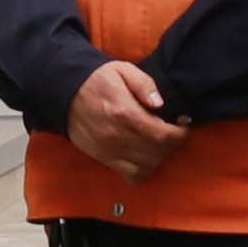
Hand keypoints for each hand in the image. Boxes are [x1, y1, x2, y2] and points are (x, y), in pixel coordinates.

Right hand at [64, 60, 184, 176]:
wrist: (65, 93)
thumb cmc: (97, 80)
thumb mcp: (122, 70)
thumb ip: (144, 84)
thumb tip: (160, 103)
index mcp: (125, 112)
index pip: (163, 135)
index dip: (180, 133)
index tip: (182, 124)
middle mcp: (117, 136)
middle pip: (158, 152)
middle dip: (173, 144)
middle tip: (174, 133)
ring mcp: (110, 150)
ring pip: (147, 166)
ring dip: (160, 157)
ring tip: (160, 143)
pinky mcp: (104, 159)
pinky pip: (130, 175)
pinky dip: (143, 171)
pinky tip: (146, 157)